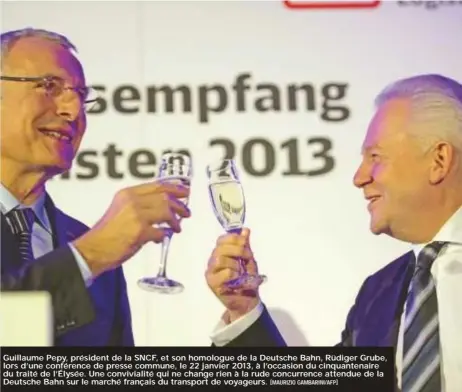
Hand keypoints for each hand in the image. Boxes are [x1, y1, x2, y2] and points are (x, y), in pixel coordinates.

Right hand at [72, 181, 189, 276]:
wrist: (93, 249)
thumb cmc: (107, 232)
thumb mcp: (121, 209)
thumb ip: (139, 204)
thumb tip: (164, 206)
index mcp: (127, 194)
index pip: (157, 186)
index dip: (174, 188)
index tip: (185, 191)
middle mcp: (132, 201)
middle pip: (164, 198)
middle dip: (179, 206)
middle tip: (186, 212)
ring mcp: (137, 216)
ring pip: (166, 212)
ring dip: (174, 221)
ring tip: (177, 227)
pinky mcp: (140, 231)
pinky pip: (161, 231)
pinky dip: (163, 235)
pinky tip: (159, 238)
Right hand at [206, 228, 260, 323]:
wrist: (247, 300)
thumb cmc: (246, 279)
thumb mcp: (248, 260)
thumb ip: (245, 246)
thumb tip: (245, 230)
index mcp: (220, 253)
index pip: (221, 240)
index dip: (233, 238)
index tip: (244, 242)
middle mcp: (212, 261)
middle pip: (220, 248)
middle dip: (237, 250)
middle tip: (248, 257)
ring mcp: (211, 272)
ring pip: (219, 259)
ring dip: (235, 263)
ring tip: (241, 271)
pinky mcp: (212, 283)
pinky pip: (224, 273)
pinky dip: (234, 273)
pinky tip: (238, 278)